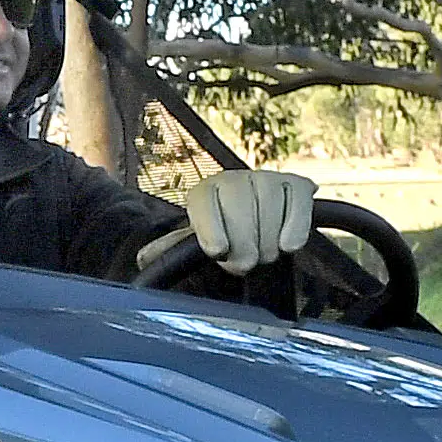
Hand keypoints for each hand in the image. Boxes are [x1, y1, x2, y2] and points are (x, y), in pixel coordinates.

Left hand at [185, 167, 317, 273]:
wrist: (256, 227)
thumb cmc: (222, 239)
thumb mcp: (195, 244)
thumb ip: (173, 250)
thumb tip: (144, 258)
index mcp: (203, 192)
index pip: (203, 202)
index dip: (210, 227)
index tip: (217, 251)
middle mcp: (232, 178)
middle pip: (239, 207)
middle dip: (243, 244)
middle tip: (243, 264)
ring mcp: (265, 178)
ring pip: (269, 205)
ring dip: (268, 241)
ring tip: (264, 255)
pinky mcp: (296, 184)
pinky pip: (298, 201)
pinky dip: (295, 226)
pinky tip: (288, 245)